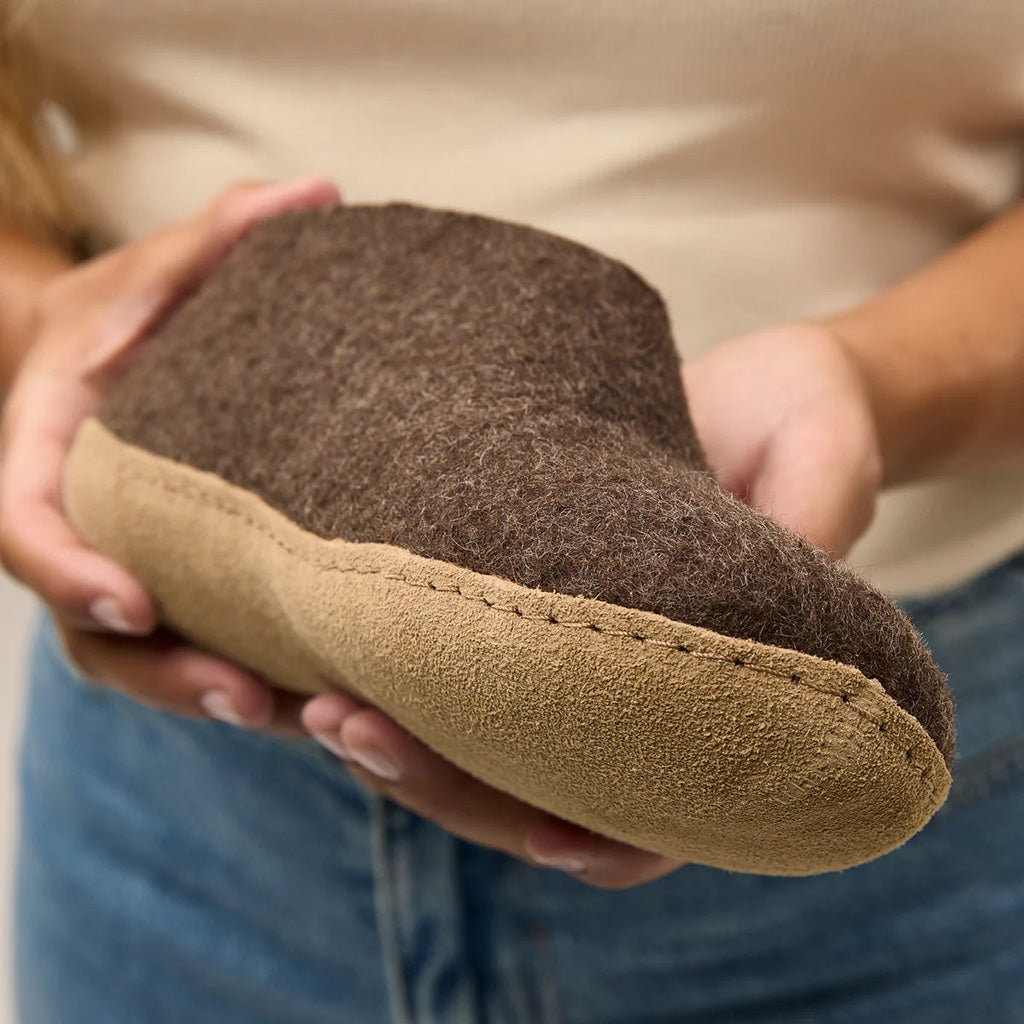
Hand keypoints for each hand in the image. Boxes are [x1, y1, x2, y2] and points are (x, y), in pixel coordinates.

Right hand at [0, 176, 340, 731]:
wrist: (114, 363)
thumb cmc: (124, 318)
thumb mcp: (153, 270)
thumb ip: (220, 238)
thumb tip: (317, 194)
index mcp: (45, 461)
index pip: (28, 529)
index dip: (69, 573)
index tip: (134, 601)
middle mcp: (82, 534)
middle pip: (97, 631)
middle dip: (165, 675)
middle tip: (246, 698)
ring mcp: (129, 571)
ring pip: (152, 663)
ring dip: (217, 700)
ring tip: (305, 719)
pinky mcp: (180, 590)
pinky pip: (203, 652)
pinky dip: (255, 681)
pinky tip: (333, 698)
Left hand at [303, 321, 884, 886]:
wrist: (768, 385)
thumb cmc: (811, 425)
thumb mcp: (827, 466)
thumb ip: (811, 533)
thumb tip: (777, 617)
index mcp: (716, 697)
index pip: (656, 808)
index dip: (605, 837)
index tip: (543, 835)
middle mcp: (629, 692)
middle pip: (532, 787)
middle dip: (442, 779)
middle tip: (354, 731)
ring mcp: (567, 652)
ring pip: (472, 738)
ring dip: (393, 739)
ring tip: (314, 704)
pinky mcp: (518, 597)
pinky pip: (446, 657)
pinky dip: (383, 668)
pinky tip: (312, 653)